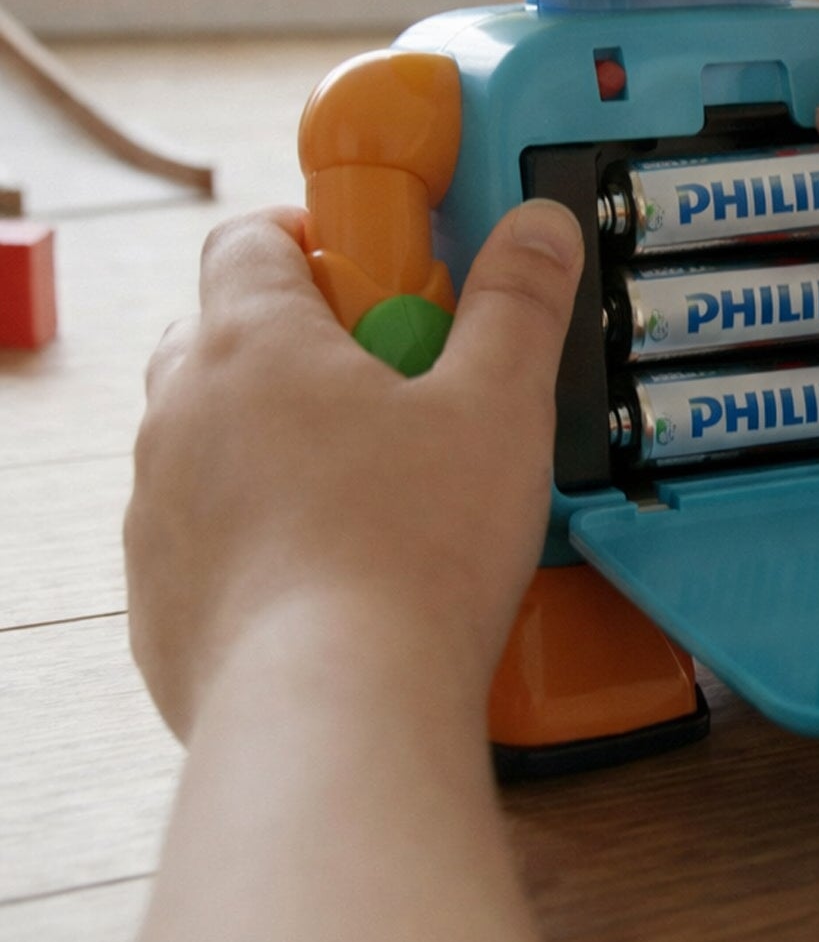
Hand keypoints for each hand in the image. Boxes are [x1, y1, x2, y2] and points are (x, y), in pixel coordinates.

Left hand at [126, 198, 583, 740]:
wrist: (336, 715)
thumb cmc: (415, 552)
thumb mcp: (498, 405)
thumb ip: (518, 302)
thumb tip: (537, 226)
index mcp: (252, 344)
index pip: (250, 238)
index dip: (314, 238)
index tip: (376, 275)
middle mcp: (182, 414)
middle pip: (225, 333)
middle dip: (303, 341)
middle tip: (392, 383)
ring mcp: (159, 509)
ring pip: (210, 434)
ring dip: (274, 434)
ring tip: (372, 483)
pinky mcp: (160, 596)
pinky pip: (203, 528)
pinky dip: (255, 525)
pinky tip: (336, 566)